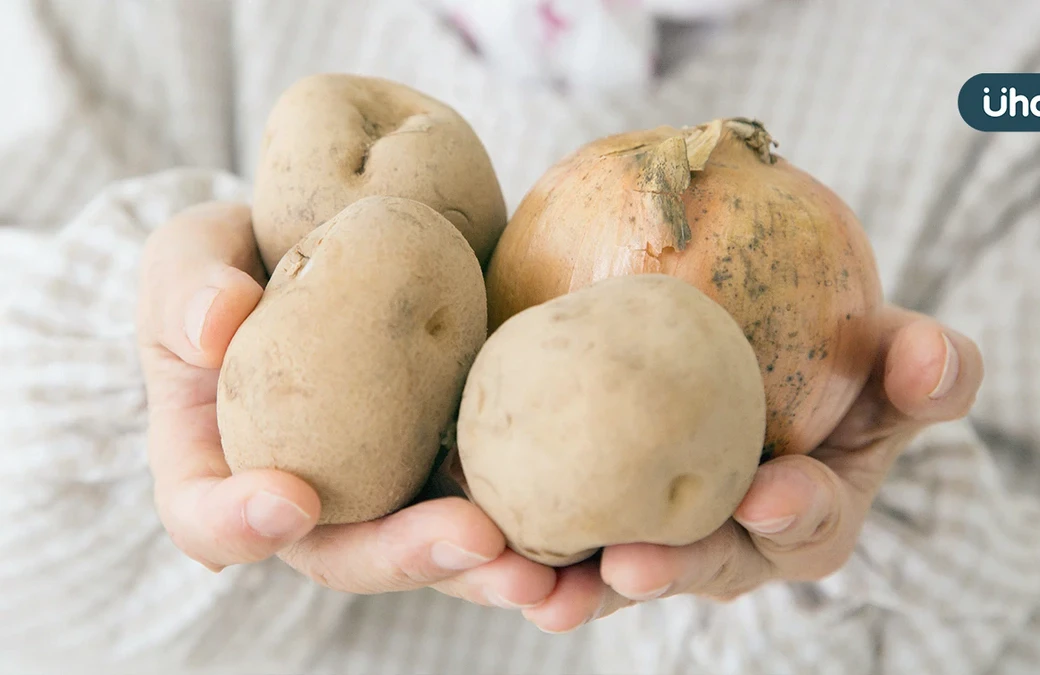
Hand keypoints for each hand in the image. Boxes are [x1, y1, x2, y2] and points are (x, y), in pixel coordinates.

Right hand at [136, 201, 553, 608]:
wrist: (327, 244)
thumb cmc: (241, 257)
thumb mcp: (193, 252)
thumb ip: (187, 284)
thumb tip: (215, 323)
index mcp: (223, 464)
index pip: (210, 516)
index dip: (240, 523)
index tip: (288, 499)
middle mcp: (311, 497)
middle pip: (347, 555)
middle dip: (410, 558)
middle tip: (475, 541)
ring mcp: (388, 486)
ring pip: (435, 551)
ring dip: (495, 570)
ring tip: (555, 574)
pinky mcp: (455, 459)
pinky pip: (498, 503)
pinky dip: (547, 528)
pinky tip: (603, 538)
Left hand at [521, 306, 984, 632]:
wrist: (745, 365)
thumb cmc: (830, 371)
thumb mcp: (888, 364)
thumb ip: (922, 368)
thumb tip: (936, 358)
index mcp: (802, 514)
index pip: (806, 523)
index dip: (795, 512)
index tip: (772, 492)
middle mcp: (726, 543)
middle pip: (697, 567)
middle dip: (666, 573)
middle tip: (629, 565)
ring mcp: (655, 538)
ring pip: (614, 573)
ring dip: (574, 587)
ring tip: (533, 588)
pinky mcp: (590, 517)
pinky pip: (554, 535)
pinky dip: (520, 546)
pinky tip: (475, 536)